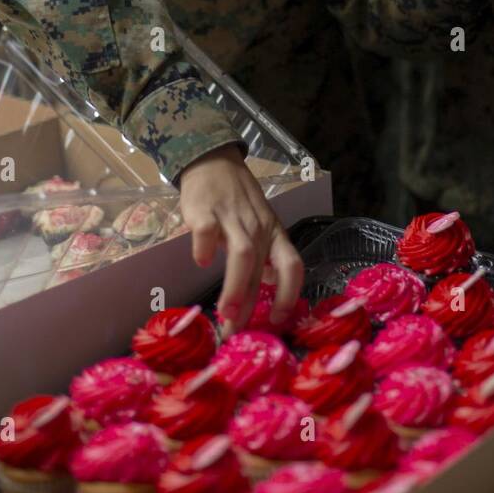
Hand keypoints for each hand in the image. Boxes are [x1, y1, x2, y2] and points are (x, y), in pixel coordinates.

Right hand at [179, 144, 304, 338]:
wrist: (213, 160)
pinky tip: (201, 261)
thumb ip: (264, 253)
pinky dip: (205, 248)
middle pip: (260, 268)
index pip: (292, 265)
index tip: (276, 319)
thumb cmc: (237, 198)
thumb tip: (265, 288)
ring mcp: (232, 217)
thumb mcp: (260, 224)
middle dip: (249, 304)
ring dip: (234, 287)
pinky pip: (208, 231)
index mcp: (273, 233)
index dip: (289, 294)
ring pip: (242, 255)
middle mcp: (257, 227)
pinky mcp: (206, 209)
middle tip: (236, 332)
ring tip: (225, 313)